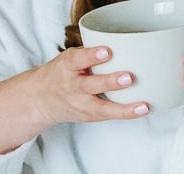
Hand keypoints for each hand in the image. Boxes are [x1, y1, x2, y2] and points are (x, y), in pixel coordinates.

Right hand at [22, 46, 150, 124]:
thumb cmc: (62, 73)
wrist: (41, 99)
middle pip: (88, 85)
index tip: (106, 51)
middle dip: (109, 82)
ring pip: (100, 108)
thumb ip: (90, 55)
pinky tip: (142, 110)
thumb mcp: (69, 59)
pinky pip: (108, 115)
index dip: (91, 56)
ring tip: (142, 105)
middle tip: (129, 77)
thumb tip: (124, 46)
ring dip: (123, 108)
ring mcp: (80, 104)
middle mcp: (71, 86)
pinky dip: (126, 113)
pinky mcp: (89, 116)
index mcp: (66, 67)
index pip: (76, 60)